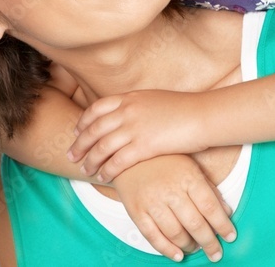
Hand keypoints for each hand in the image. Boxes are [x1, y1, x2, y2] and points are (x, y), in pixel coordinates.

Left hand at [67, 90, 208, 181]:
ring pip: (102, 147)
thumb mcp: (154, 99)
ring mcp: (135, 128)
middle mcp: (128, 111)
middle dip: (80, 144)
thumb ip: (137, 105)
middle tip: (71, 155)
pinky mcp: (144, 146)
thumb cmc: (183, 109)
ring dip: (90, 160)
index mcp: (129, 97)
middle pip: (94, 129)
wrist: (203, 115)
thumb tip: (128, 112)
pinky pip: (118, 161)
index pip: (97, 109)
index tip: (76, 132)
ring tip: (84, 169)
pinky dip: (107, 169)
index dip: (83, 121)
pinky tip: (102, 176)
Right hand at [113, 155, 235, 262]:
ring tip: (196, 248)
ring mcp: (151, 201)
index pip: (210, 207)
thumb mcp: (190, 166)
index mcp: (187, 176)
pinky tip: (178, 254)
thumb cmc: (162, 161)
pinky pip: (153, 236)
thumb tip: (226, 211)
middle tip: (216, 252)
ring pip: (175, 233)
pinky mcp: (136, 211)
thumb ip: (209, 188)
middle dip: (209, 242)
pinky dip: (167, 249)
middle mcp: (170, 189)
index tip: (230, 236)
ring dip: (189, 246)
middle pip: (195, 223)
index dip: (222, 225)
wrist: (126, 156)